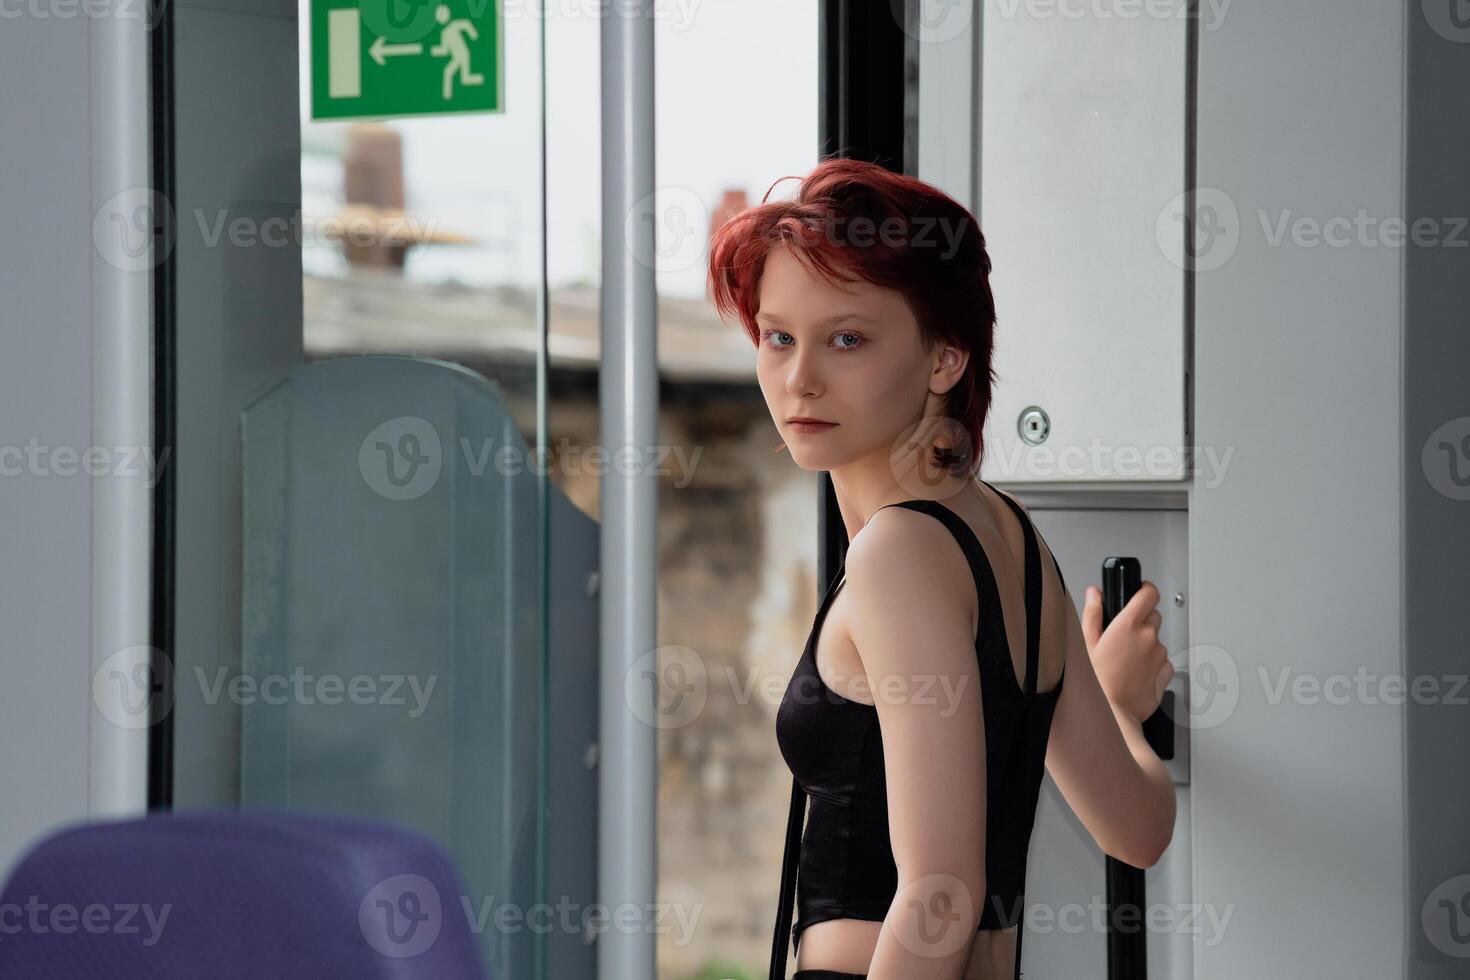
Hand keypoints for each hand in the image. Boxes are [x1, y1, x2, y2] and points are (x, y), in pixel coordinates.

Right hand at [1081, 581, 1173, 725]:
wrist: (1113, 714)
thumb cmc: (1097, 681)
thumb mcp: (1086, 643)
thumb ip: (1093, 613)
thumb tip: (1094, 594)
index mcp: (1128, 624)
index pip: (1149, 593)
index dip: (1145, 590)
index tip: (1140, 592)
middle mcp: (1148, 636)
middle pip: (1153, 616)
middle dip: (1141, 622)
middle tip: (1123, 638)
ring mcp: (1160, 654)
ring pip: (1156, 641)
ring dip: (1146, 646)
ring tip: (1126, 662)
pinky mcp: (1166, 672)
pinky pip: (1162, 661)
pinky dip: (1152, 664)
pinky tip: (1135, 673)